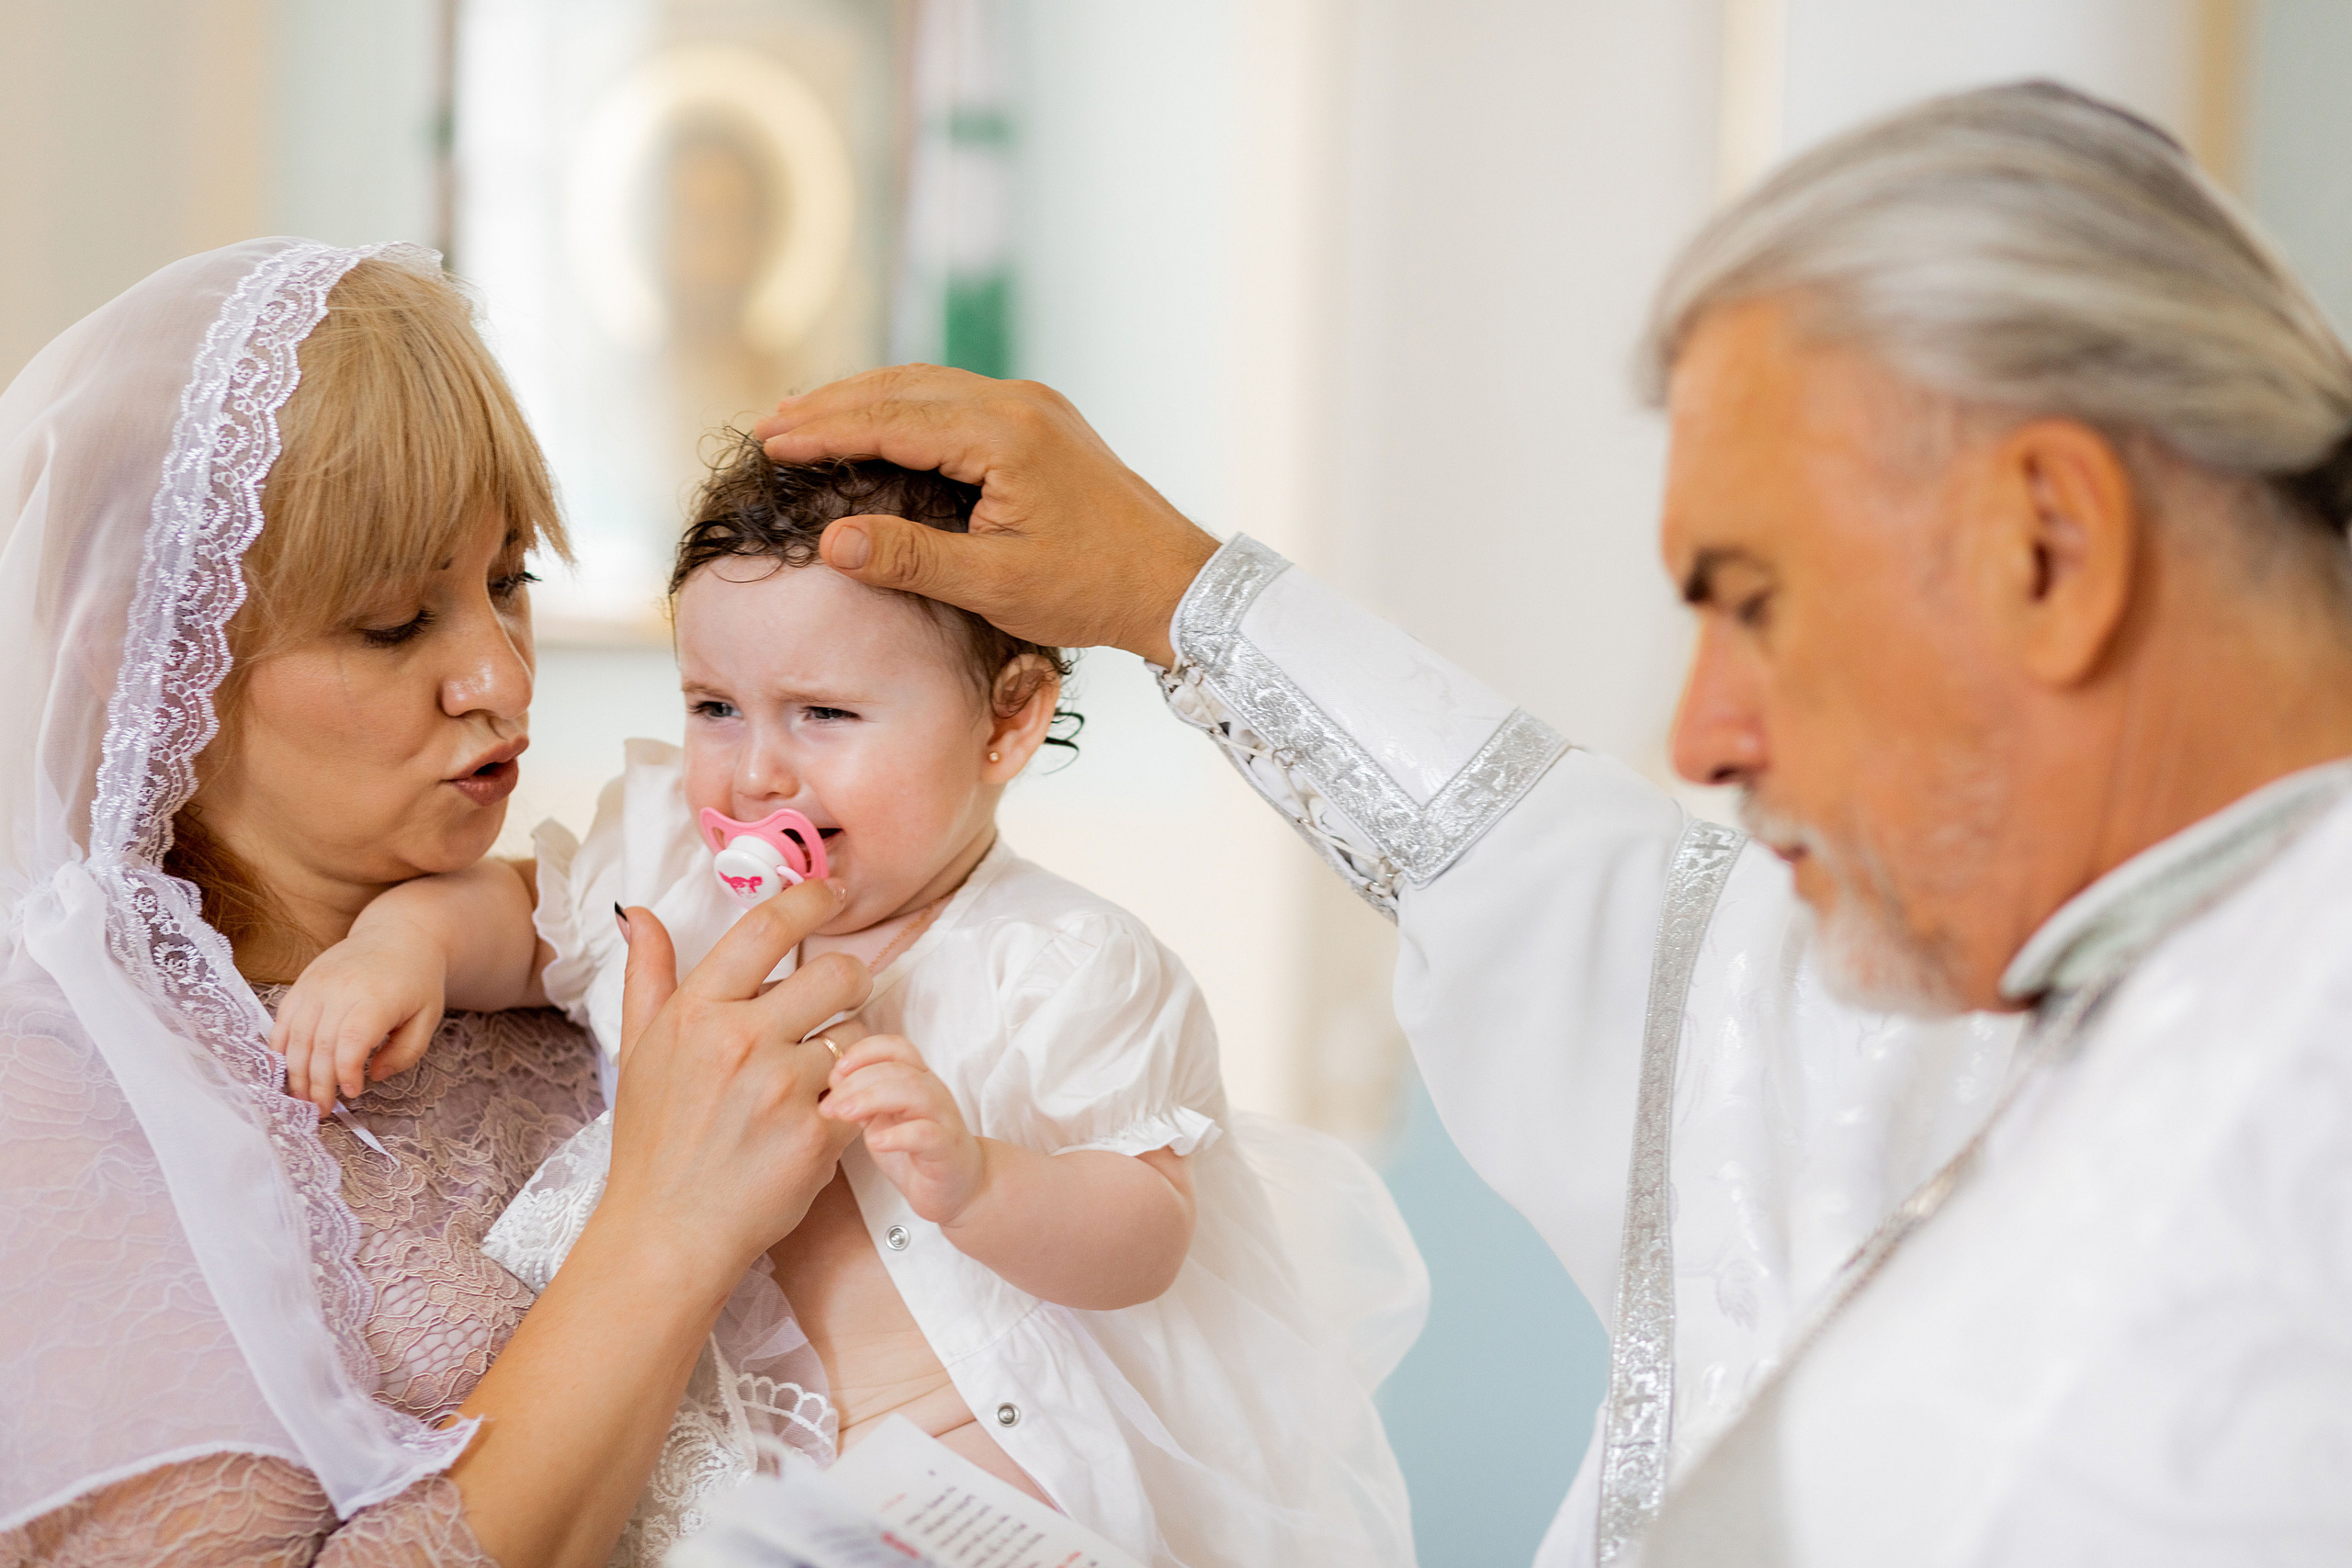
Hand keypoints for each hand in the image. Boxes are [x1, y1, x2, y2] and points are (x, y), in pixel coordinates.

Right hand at [273, 925, 446, 1116]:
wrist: (399, 934)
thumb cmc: (417, 980)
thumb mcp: (428, 1017)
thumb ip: (405, 1052)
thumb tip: (372, 1076)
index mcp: (375, 998)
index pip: (350, 1042)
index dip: (344, 1073)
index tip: (352, 1092)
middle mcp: (339, 989)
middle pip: (319, 1045)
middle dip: (317, 1084)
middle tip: (322, 1111)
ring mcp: (316, 985)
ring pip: (295, 1036)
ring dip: (295, 1073)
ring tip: (303, 1099)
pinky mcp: (302, 983)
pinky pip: (282, 1020)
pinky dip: (280, 1048)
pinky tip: (287, 1071)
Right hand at [597, 879, 871, 1297]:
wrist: (668, 1233)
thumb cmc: (654, 1143)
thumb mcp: (637, 1053)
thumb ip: (648, 977)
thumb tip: (640, 914)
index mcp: (696, 1012)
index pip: (766, 928)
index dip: (809, 898)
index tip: (830, 890)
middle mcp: (739, 1041)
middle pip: (837, 973)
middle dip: (851, 980)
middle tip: (841, 999)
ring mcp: (781, 1088)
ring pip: (860, 1033)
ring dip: (855, 1047)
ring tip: (826, 1072)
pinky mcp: (817, 1134)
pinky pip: (866, 1091)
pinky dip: (857, 1099)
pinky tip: (829, 1115)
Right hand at [754, 367, 1220, 664]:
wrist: (1174, 582)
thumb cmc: (1091, 589)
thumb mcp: (996, 586)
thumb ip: (912, 559)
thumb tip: (831, 542)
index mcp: (1004, 435)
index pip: (890, 418)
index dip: (824, 431)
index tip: (769, 442)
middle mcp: (1017, 403)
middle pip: (901, 387)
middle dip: (831, 405)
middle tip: (769, 426)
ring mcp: (1032, 406)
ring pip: (928, 386)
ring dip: (865, 400)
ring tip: (805, 418)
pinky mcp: (1040, 421)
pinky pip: (955, 398)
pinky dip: (904, 408)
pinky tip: (877, 425)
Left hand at [821, 1033, 984, 1224]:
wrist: (957, 1187)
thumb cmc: (915, 1150)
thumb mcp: (881, 1120)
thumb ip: (861, 1100)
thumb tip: (831, 1084)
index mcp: (916, 1079)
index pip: (895, 1047)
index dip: (863, 1052)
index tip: (834, 1074)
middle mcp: (933, 1092)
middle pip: (898, 1068)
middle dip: (857, 1081)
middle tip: (828, 1105)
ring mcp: (943, 1119)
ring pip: (914, 1092)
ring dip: (872, 1099)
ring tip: (843, 1115)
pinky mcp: (947, 1149)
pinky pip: (926, 1134)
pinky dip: (898, 1135)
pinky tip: (874, 1143)